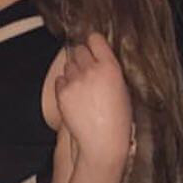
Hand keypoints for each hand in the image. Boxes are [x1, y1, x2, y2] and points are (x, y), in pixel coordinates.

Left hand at [55, 32, 133, 167]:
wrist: (103, 143)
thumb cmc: (118, 120)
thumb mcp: (122, 89)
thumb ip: (109, 70)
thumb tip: (98, 58)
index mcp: (110, 67)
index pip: (95, 39)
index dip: (93, 44)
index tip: (93, 49)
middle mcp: (91, 70)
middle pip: (79, 49)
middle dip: (82, 57)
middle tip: (86, 71)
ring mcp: (75, 81)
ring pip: (68, 64)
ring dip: (73, 71)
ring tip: (82, 88)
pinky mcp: (62, 94)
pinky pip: (60, 80)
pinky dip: (65, 85)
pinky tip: (74, 97)